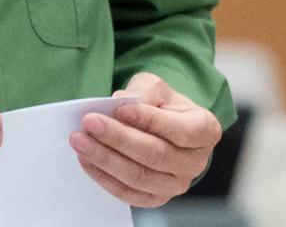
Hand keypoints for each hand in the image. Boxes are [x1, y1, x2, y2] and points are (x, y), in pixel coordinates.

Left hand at [69, 71, 221, 206]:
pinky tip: (86, 159)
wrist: (164, 127)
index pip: (178, 129)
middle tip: (89, 123)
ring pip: (139, 176)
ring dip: (105, 159)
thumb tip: (118, 104)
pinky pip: (128, 193)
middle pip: (155, 155)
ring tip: (80, 141)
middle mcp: (195, 162)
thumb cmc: (162, 104)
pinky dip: (104, 177)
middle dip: (118, 138)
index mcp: (205, 130)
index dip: (149, 120)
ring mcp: (176, 184)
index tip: (118, 109)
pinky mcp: (156, 198)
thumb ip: (142, 92)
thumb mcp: (157, 87)